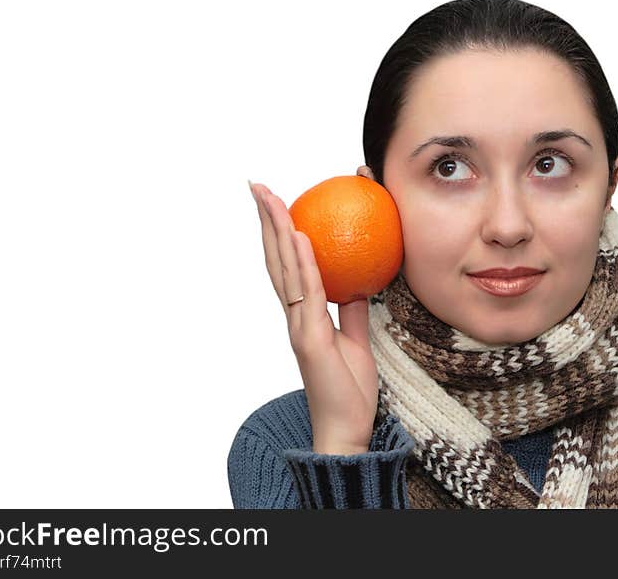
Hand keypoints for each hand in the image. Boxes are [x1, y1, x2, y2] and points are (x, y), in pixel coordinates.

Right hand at [249, 181, 378, 454]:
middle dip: (266, 222)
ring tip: (269, 197)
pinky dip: (301, 262)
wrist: (346, 431)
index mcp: (303, 316)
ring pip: (284, 269)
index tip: (276, 204)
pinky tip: (299, 235)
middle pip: (275, 260)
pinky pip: (308, 292)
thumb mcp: (357, 343)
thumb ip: (354, 313)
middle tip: (257, 187)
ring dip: (276, 230)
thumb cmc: (349, 392)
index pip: (287, 267)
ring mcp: (299, 325)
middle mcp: (295, 316)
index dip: (279, 235)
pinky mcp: (310, 337)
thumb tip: (360, 284)